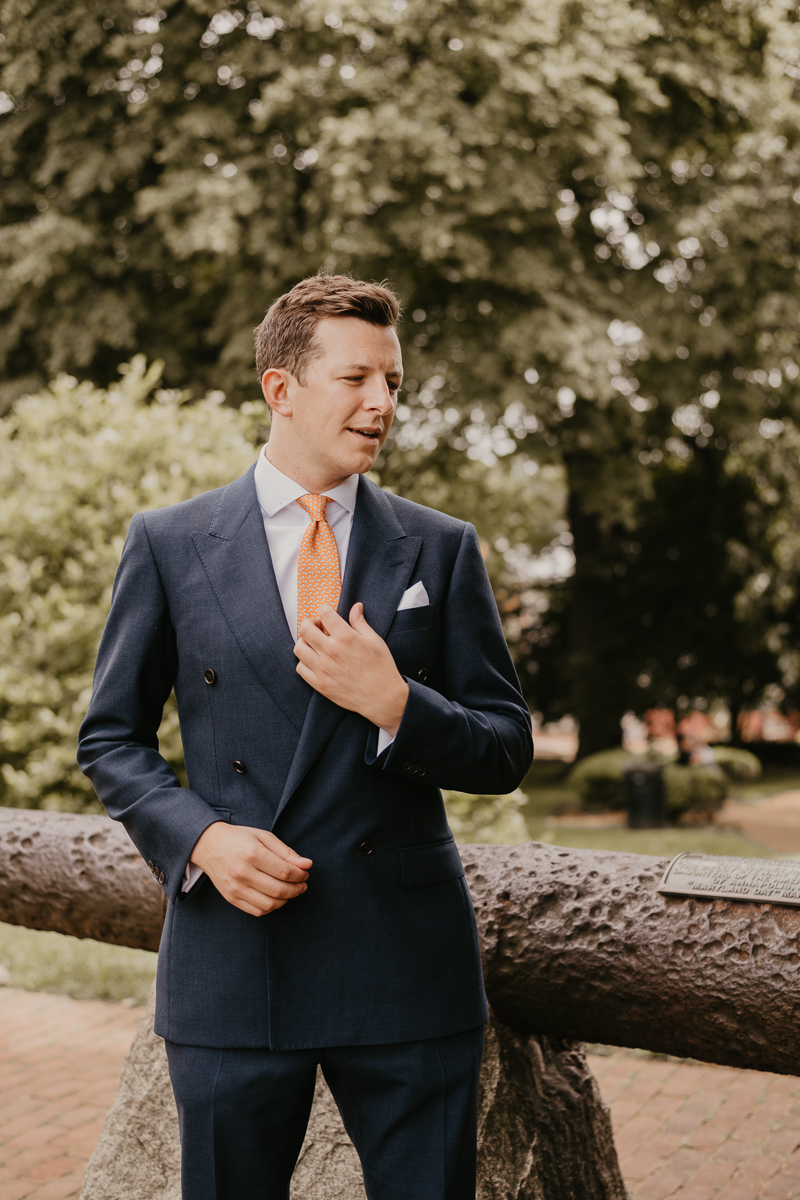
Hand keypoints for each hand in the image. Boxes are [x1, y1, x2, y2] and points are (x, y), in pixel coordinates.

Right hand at [190, 822, 311, 916]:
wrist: (209, 845)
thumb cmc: (240, 839)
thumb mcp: (264, 837)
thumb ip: (286, 852)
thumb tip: (307, 864)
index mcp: (253, 854)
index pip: (285, 872)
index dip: (300, 875)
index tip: (305, 873)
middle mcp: (243, 873)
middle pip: (279, 890)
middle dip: (297, 889)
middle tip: (303, 884)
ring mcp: (235, 888)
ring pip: (269, 904)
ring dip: (286, 900)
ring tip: (291, 891)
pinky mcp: (231, 898)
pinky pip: (257, 911)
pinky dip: (271, 907)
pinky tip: (276, 897)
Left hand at [294, 603, 408, 734]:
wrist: (383, 698)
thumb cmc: (382, 668)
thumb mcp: (375, 641)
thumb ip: (360, 622)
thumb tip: (356, 606)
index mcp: (346, 637)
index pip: (324, 613)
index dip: (324, 610)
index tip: (327, 615)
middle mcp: (331, 651)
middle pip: (305, 629)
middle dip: (310, 623)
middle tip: (318, 627)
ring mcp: (323, 669)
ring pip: (299, 648)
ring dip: (305, 642)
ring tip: (315, 644)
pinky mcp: (320, 684)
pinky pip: (300, 668)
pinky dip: (305, 661)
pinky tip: (315, 660)